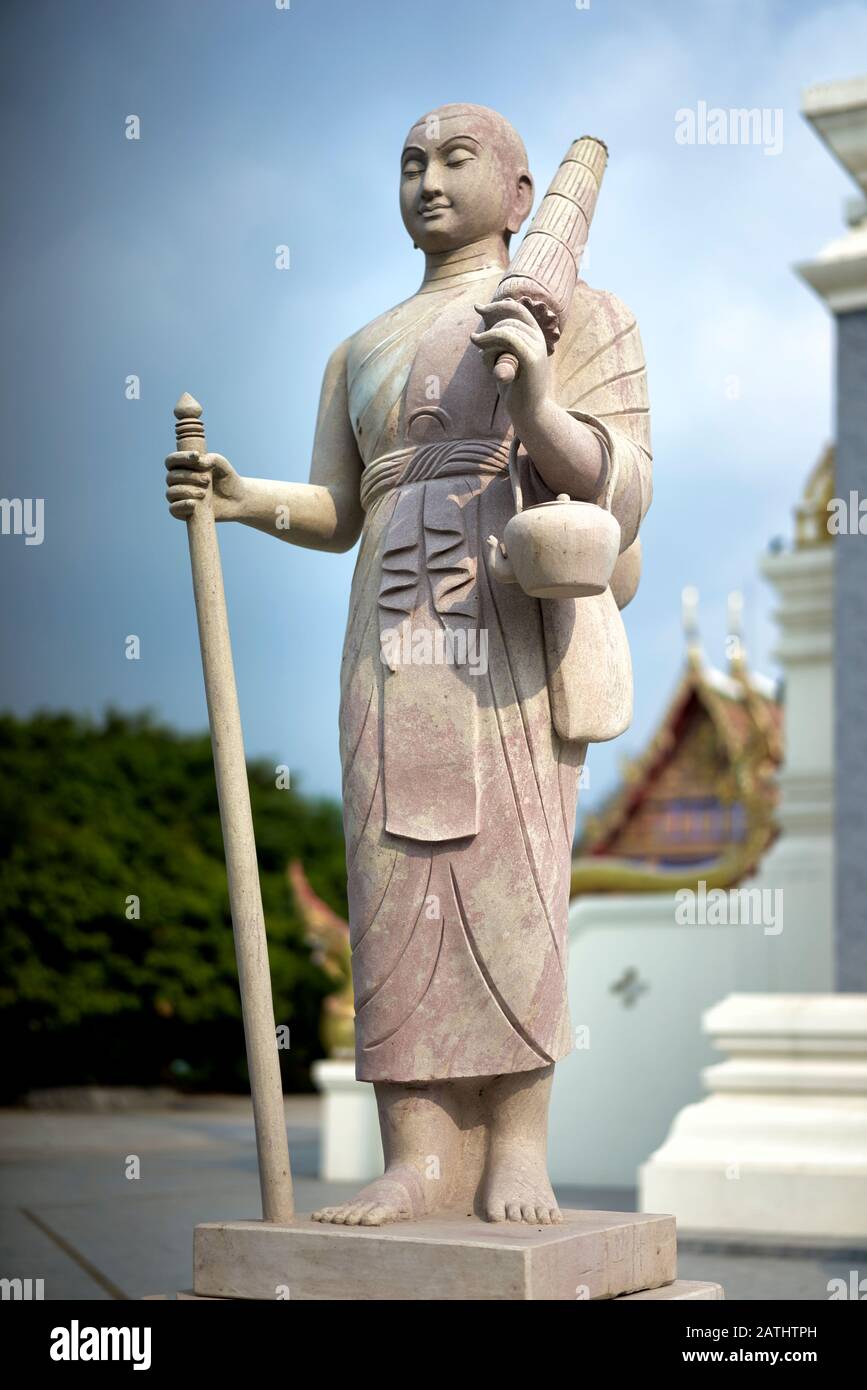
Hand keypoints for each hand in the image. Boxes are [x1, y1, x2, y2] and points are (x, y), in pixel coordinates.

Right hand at [164, 451, 245, 521]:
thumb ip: (212, 458)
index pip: (172, 461)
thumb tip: (199, 461)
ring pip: (171, 493)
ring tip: (204, 493)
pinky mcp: (183, 512)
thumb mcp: (222, 465)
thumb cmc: (227, 479)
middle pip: (171, 477)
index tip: (196, 456)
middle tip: (207, 480)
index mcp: (183, 468)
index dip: (180, 457)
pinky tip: (193, 504)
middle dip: (189, 477)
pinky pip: (173, 509)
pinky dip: (181, 505)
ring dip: (186, 491)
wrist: (238, 500)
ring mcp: (179, 497)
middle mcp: (178, 482)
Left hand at [470, 298, 552, 428]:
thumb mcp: (506, 360)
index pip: (517, 309)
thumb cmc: (516, 388)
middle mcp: (538, 338)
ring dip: (488, 342)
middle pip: (508, 320)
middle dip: (489, 330)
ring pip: (504, 330)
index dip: (497, 306)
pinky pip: (507, 337)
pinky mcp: (531, 359)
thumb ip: (500, 344)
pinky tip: (479, 349)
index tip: (478, 308)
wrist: (529, 412)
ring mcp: (536, 348)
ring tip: (486, 361)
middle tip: (477, 343)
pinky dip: (490, 340)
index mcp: (535, 336)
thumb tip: (481, 325)